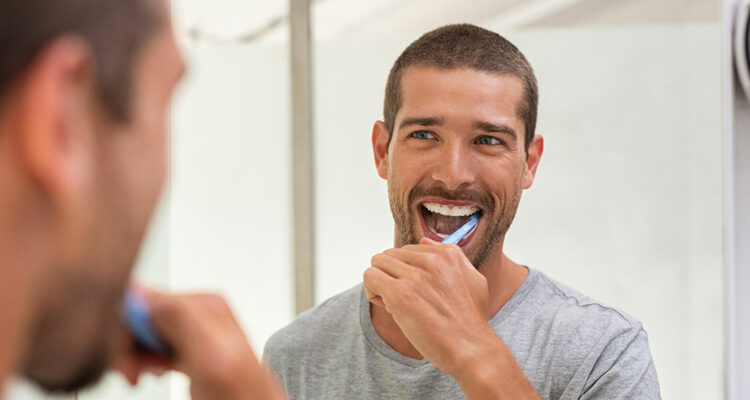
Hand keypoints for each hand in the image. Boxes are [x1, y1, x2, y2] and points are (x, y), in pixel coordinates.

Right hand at [115, 290, 284, 399]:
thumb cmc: (242, 393)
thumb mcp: (211, 351)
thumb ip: (180, 317)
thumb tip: (143, 292)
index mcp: (204, 304)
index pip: (146, 298)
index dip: (127, 327)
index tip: (125, 355)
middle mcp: (199, 314)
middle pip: (143, 316)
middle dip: (130, 344)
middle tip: (133, 372)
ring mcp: (194, 333)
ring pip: (145, 334)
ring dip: (136, 355)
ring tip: (142, 374)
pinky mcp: (190, 352)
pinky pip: (155, 347)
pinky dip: (146, 361)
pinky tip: (154, 373)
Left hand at [363, 237, 493, 377]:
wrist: (471, 349)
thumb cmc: (470, 320)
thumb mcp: (473, 279)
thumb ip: (451, 257)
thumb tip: (424, 241)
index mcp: (447, 254)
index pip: (408, 250)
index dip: (407, 271)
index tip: (417, 291)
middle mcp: (431, 260)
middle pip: (390, 255)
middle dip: (392, 276)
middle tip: (405, 300)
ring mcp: (415, 276)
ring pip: (378, 263)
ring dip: (381, 284)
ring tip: (396, 304)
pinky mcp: (400, 293)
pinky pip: (370, 277)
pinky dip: (372, 292)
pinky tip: (389, 308)